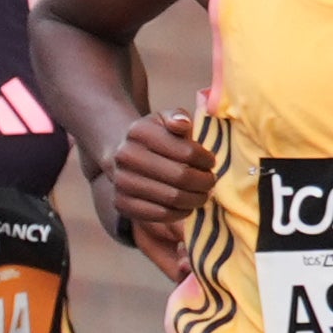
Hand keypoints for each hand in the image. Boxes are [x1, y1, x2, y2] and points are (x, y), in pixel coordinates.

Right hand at [100, 110, 214, 281]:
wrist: (125, 156)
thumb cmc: (156, 137)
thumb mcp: (166, 119)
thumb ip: (177, 117)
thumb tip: (182, 123)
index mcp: (139, 131)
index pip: (187, 151)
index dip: (206, 160)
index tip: (210, 162)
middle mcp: (125, 156)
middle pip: (181, 177)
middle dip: (204, 182)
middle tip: (210, 182)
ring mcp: (121, 182)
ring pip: (173, 198)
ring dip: (195, 199)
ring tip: (202, 194)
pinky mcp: (122, 204)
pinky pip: (160, 215)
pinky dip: (180, 213)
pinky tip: (186, 206)